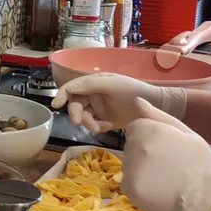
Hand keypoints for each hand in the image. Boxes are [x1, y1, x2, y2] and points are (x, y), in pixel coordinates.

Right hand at [50, 73, 186, 132]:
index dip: (62, 95)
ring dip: (88, 123)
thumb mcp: (113, 84)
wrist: (154, 107)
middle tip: (79, 123)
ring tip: (101, 127)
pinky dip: (97, 127)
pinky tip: (107, 127)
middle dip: (76, 114)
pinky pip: (92, 124)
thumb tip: (70, 88)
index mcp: (94, 82)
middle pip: (75, 104)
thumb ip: (91, 84)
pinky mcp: (104, 119)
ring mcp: (98, 107)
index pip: (73, 87)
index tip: (56, 105)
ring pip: (82, 116)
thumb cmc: (134, 91)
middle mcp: (93, 94)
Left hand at [123, 98, 210, 210]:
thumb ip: (158, 115)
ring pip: (128, 164)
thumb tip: (136, 100)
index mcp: (149, 128)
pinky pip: (128, 182)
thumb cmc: (201, 164)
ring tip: (164, 179)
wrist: (207, 200)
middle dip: (143, 153)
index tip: (166, 149)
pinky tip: (158, 191)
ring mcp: (130, 166)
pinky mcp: (129, 186)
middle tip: (168, 166)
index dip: (150, 138)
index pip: (135, 128)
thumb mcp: (187, 133)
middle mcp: (135, 145)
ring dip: (140, 169)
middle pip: (131, 146)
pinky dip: (139, 187)